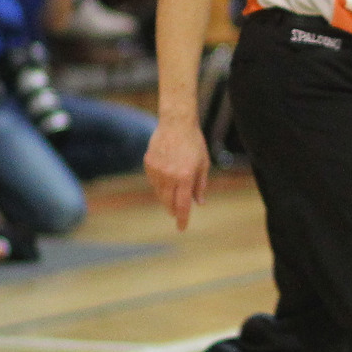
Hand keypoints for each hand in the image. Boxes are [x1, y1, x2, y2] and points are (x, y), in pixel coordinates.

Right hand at [144, 115, 210, 230]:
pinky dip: (159, 186)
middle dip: (173, 210)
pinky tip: (165, 184)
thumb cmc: (194, 143)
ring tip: (171, 200)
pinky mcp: (148, 163)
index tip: (181, 228)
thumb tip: (199, 203)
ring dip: (165, 199)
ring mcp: (156, 170)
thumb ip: (200, 185)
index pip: (182, 204)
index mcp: (185, 177)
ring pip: (159, 193)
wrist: (176, 124)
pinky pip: (153, 181)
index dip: (182, 218)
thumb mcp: (204, 164)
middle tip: (176, 214)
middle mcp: (169, 176)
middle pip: (168, 201)